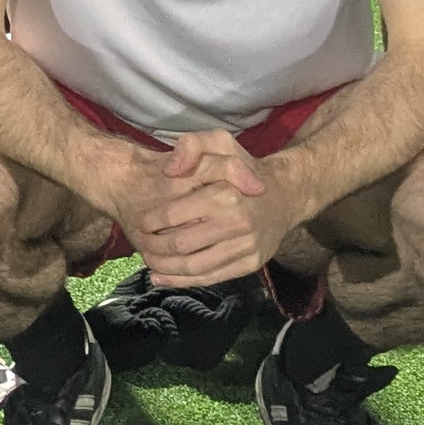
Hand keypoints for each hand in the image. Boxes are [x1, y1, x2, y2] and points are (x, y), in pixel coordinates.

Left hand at [133, 129, 285, 287]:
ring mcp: (246, 247)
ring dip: (164, 267)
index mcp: (225, 194)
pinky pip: (211, 278)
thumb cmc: (245, 168)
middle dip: (153, 247)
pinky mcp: (250, 264)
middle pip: (180, 245)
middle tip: (141, 243)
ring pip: (193, 266)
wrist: (284, 195)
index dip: (149, 222)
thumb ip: (192, 146)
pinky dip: (182, 282)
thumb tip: (169, 170)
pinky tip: (162, 277)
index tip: (139, 221)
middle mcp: (237, 223)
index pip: (173, 216)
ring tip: (148, 261)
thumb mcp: (220, 143)